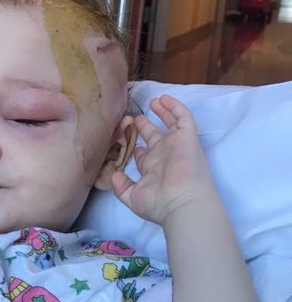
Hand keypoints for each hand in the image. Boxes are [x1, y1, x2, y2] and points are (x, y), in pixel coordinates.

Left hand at [111, 95, 216, 224]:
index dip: (135, 147)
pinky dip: (175, 107)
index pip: (143, 155)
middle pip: (154, 136)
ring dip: (161, 112)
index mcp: (152, 169)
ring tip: (152, 101)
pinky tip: (164, 99)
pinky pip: (183, 117)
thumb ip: (121, 187)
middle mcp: (164, 156)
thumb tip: (113, 176)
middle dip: (145, 126)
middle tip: (135, 117)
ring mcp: (176, 145)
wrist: (180, 201)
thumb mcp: (133, 197)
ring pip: (170, 123)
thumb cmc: (158, 202)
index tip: (125, 139)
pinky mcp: (187, 137)